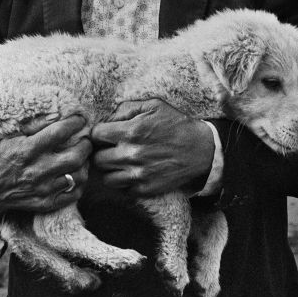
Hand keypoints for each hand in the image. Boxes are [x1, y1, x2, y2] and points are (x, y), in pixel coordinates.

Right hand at [0, 114, 91, 215]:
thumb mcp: (9, 138)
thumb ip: (33, 126)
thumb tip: (55, 114)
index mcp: (27, 151)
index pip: (59, 133)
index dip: (74, 123)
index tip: (80, 119)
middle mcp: (37, 171)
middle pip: (75, 157)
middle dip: (85, 145)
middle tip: (86, 139)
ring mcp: (42, 190)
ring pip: (78, 176)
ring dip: (85, 164)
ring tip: (82, 157)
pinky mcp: (45, 203)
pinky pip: (73, 195)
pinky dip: (79, 184)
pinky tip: (76, 174)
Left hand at [90, 99, 213, 195]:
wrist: (202, 150)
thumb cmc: (175, 125)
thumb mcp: (153, 106)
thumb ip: (126, 108)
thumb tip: (107, 119)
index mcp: (130, 132)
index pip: (95, 136)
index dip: (99, 134)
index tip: (106, 135)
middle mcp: (131, 155)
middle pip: (97, 159)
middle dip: (102, 152)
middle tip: (111, 149)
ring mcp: (138, 175)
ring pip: (106, 178)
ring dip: (111, 170)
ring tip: (120, 162)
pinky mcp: (145, 190)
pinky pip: (122, 190)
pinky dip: (124, 183)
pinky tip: (132, 173)